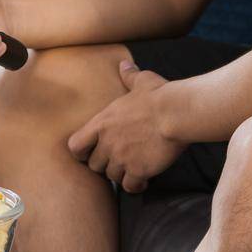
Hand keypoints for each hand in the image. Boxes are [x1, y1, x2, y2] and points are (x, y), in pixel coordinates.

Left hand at [66, 60, 184, 192]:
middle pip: (94, 165)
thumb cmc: (159, 96)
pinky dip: (135, 185)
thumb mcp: (141, 81)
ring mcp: (121, 158)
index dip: (81, 152)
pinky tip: (143, 180)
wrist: (176, 114)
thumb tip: (125, 64)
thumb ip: (129, 76)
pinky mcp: (138, 170)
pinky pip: (129, 186)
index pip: (75, 146)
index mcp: (102, 122)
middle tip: (118, 161)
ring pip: (112, 177)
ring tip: (132, 169)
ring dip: (121, 175)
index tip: (91, 152)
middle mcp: (107, 142)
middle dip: (105, 165)